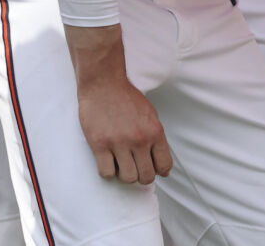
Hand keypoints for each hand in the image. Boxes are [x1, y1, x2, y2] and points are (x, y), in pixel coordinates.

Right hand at [68, 27, 171, 184]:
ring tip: (121, 164)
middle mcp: (140, 140)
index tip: (153, 170)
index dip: (160, 172)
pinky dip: (108, 171)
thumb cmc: (127, 99)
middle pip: (145, 177)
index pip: (164, 165)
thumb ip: (156, 139)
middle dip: (141, 177)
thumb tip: (163, 166)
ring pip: (127, 178)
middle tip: (135, 168)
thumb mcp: (151, 116)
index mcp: (155, 132)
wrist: (104, 85)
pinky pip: (106, 173)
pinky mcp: (100, 145)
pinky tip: (108, 160)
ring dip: (124, 175)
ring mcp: (119, 143)